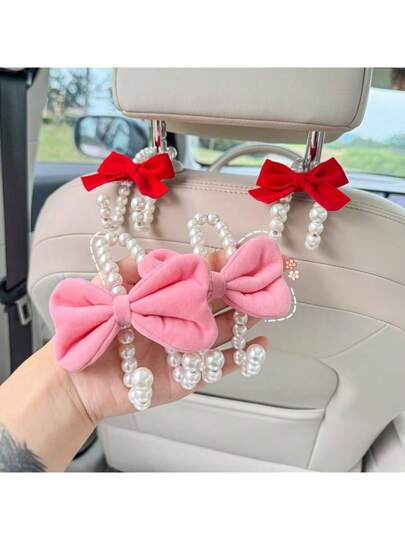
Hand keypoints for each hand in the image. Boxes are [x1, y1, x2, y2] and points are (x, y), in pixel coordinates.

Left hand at [64, 250, 268, 424]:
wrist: (77, 374)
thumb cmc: (92, 325)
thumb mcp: (110, 284)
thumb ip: (138, 266)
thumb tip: (171, 255)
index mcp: (164, 296)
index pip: (198, 276)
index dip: (219, 265)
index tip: (238, 255)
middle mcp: (179, 319)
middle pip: (217, 303)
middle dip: (240, 290)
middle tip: (262, 279)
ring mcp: (185, 348)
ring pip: (224, 331)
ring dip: (246, 318)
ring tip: (266, 305)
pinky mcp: (186, 377)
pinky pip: (218, 366)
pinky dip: (242, 357)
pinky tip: (262, 343)